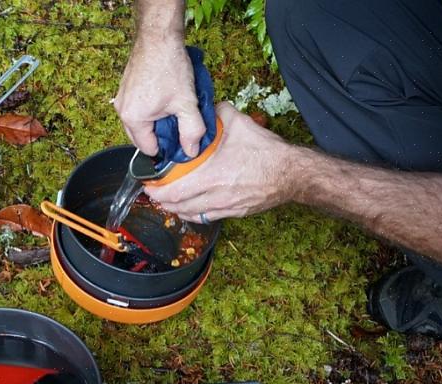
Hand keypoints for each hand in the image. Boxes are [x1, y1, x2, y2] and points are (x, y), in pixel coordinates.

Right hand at [114, 39, 205, 156]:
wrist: (159, 36)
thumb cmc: (169, 66)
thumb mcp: (186, 103)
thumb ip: (191, 131)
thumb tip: (191, 151)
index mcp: (134, 119)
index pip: (149, 149)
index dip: (167, 147)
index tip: (181, 138)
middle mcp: (122, 111)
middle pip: (142, 138)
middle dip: (161, 135)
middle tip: (179, 121)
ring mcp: (122, 99)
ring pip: (141, 123)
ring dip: (157, 121)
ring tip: (173, 106)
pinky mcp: (125, 89)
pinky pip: (138, 109)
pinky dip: (151, 109)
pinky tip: (165, 97)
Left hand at [144, 102, 293, 222]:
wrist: (291, 173)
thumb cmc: (267, 151)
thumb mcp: (240, 123)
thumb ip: (218, 114)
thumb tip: (207, 108)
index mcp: (212, 176)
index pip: (173, 191)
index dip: (156, 190)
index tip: (149, 183)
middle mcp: (215, 196)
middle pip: (177, 207)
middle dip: (162, 201)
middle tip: (154, 192)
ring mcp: (225, 207)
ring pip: (190, 215)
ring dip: (176, 209)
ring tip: (168, 200)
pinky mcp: (235, 212)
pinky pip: (206, 218)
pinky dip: (193, 214)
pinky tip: (190, 208)